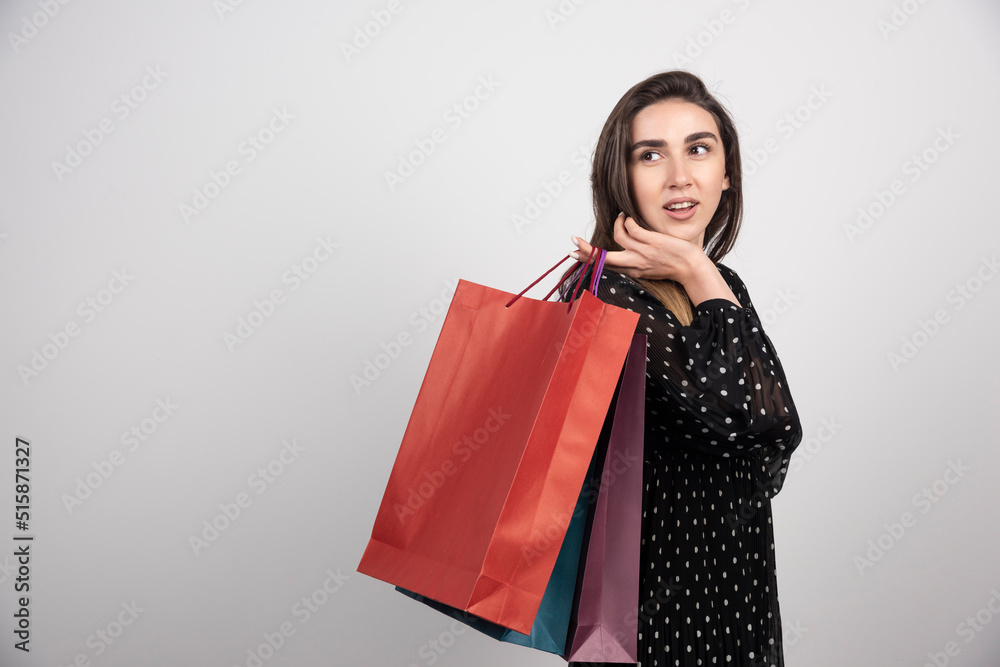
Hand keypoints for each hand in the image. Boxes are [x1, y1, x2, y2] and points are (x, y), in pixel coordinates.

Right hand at [569, 213, 705, 282]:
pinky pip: (632, 228)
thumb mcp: (649, 269)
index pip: (605, 265)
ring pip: (618, 236)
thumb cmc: (673, 267)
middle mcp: (634, 263)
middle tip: (573, 242)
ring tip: (621, 217)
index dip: (588, 260)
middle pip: (604, 257)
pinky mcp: (651, 242)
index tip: (573, 254)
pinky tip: (629, 218)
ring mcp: (642, 252)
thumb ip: (636, 262)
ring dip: (617, 224)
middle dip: (586, 250)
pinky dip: (627, 221)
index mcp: (632, 271)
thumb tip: (625, 251)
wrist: (691, 268)